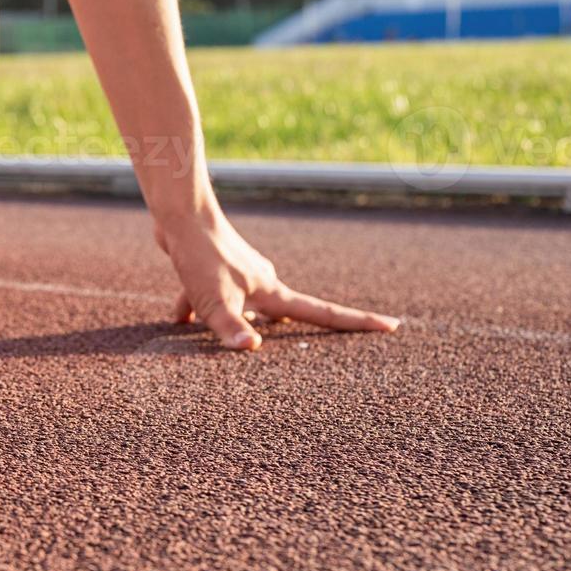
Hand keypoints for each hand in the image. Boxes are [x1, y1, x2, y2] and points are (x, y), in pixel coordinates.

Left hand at [155, 211, 401, 351]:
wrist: (180, 216)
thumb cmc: (200, 257)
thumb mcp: (214, 301)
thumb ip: (230, 328)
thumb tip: (251, 349)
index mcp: (272, 293)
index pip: (322, 313)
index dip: (356, 323)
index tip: (392, 326)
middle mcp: (263, 283)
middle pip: (286, 316)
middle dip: (291, 336)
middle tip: (316, 354)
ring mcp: (243, 275)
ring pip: (243, 308)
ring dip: (231, 323)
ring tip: (213, 341)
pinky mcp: (219, 269)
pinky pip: (216, 296)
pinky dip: (199, 307)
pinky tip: (179, 319)